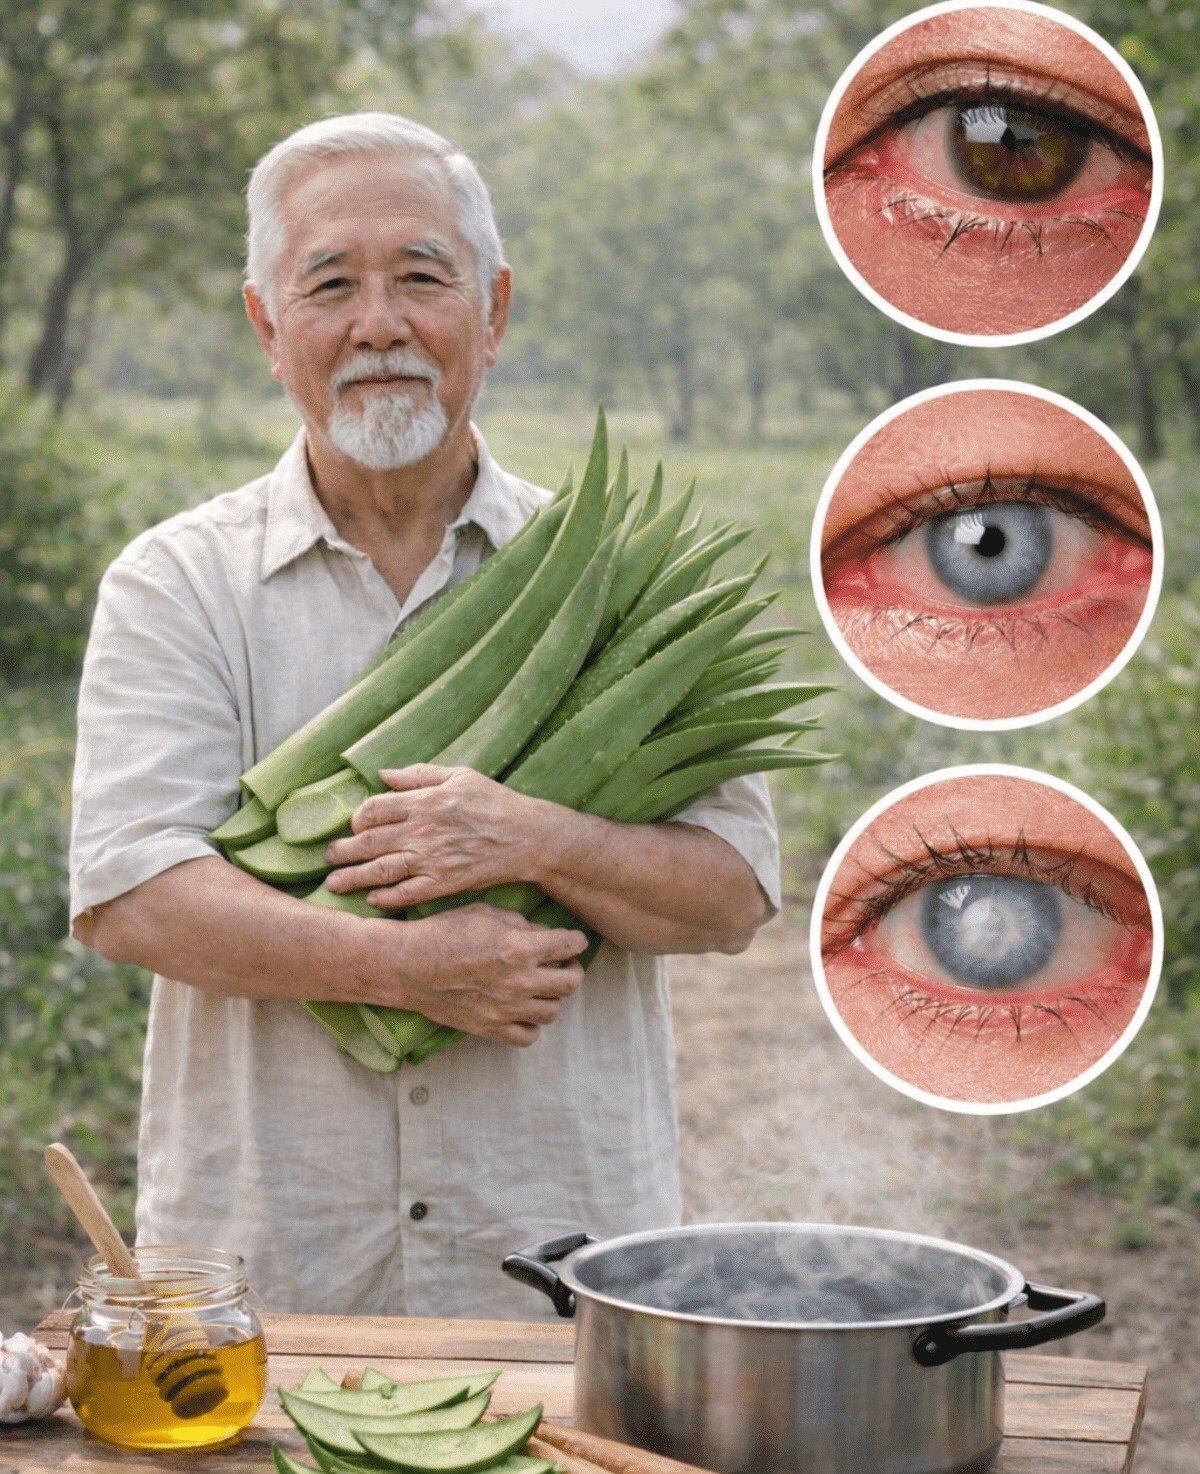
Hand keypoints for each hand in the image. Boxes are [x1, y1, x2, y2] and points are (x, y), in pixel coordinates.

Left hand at [325, 764, 553, 908]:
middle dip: (342, 851)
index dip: (357, 819)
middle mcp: (422, 829)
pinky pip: (406, 894)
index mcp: (424, 800)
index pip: (373, 809)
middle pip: (368, 841)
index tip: (354, 827)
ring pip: (380, 870)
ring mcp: (431, 859)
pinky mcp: (443, 883)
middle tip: (327, 858)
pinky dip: (385, 898)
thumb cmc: (496, 802)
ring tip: (333, 885)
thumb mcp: (460, 776)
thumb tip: (383, 774)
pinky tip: (372, 900)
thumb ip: (419, 775)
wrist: (528, 837)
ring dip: (352, 878)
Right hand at [393, 902, 587, 1045]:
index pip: (570, 946)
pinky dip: (532, 1024)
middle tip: (562, 963)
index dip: (576, 941)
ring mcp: (506, 1009)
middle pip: (570, 983)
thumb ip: (520, 924)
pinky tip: (524, 1010)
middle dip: (571, 969)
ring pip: (553, 1011)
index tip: (573, 941)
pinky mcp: (490, 1028)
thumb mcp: (485, 912)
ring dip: (552, 997)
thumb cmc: (443, 932)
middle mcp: (520, 982)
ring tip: (542, 986)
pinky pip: (528, 1036)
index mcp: (521, 948)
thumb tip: (542, 934)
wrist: (407, 965)